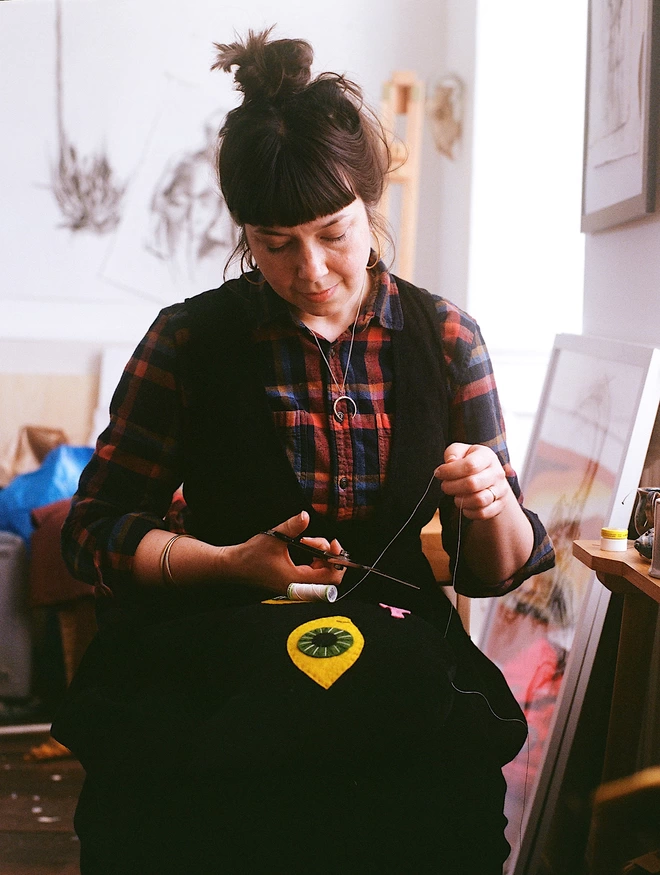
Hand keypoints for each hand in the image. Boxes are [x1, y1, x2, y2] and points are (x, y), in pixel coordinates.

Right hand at [220, 511, 346, 594]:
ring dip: (321, 558)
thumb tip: (306, 516)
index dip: (337, 561)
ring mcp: (296, 588)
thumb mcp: (273, 538)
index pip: (330, 579)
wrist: (234, 567)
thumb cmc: (251, 555)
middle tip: (318, 541)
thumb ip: (292, 527)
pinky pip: (313, 576)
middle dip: (329, 557)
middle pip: (330, 578)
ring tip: (308, 542)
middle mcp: (298, 588)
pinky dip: (315, 562)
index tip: (332, 544)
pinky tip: (306, 549)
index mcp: (296, 580)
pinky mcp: (292, 584)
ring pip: (322, 576)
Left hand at [434, 442, 509, 520]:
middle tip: (445, 486)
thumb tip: (450, 462)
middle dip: (452, 487)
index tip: (439, 473)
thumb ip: (453, 452)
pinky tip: (464, 505)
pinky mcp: (499, 505)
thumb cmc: (471, 463)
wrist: (491, 478)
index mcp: (487, 456)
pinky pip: (482, 513)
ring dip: (461, 500)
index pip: (470, 465)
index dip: (450, 471)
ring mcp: (500, 490)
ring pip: (479, 500)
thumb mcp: (461, 451)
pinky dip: (469, 512)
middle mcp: (497, 473)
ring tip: (456, 495)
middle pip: (472, 484)